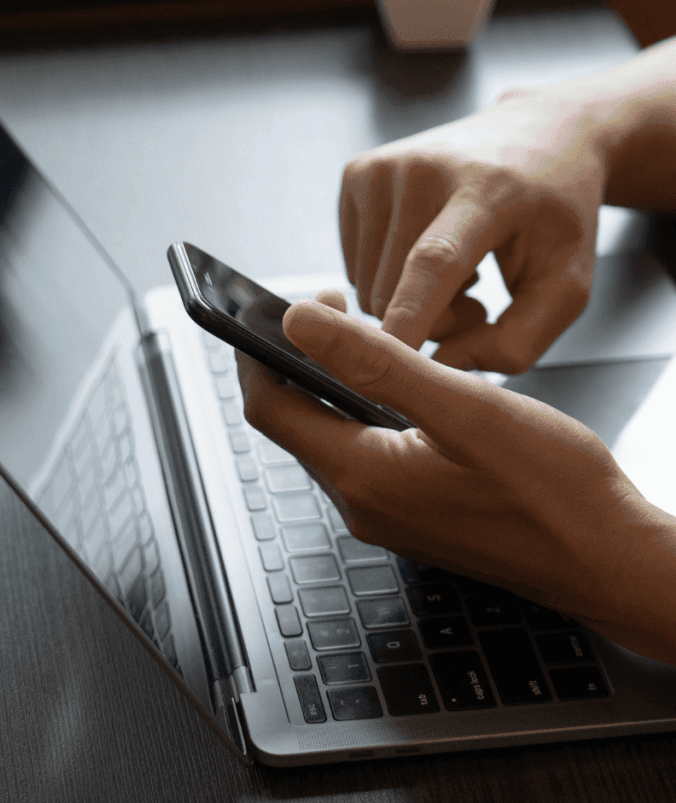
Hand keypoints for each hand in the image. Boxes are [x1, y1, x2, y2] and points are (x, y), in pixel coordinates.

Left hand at [237, 293, 675, 663]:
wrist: (611, 560)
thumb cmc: (555, 490)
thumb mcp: (464, 407)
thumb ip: (376, 362)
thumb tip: (298, 323)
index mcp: (362, 477)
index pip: (269, 408)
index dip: (257, 353)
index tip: (270, 307)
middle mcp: (362, 504)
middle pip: (294, 422)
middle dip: (296, 362)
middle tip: (334, 308)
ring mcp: (386, 515)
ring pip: (330, 436)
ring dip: (331, 384)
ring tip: (366, 335)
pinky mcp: (412, 514)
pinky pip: (363, 454)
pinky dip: (362, 411)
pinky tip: (398, 384)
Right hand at [339, 88, 606, 372]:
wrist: (537, 133)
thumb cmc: (555, 211)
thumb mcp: (568, 283)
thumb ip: (517, 340)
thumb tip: (443, 365)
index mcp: (488, 189)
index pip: (435, 260)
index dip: (410, 314)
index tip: (389, 357)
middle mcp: (423, 169)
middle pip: (392, 292)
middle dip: (430, 321)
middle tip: (476, 300)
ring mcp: (382, 168)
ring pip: (366, 286)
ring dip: (406, 299)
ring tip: (457, 269)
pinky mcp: (356, 173)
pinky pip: (353, 264)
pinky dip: (387, 274)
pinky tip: (425, 249)